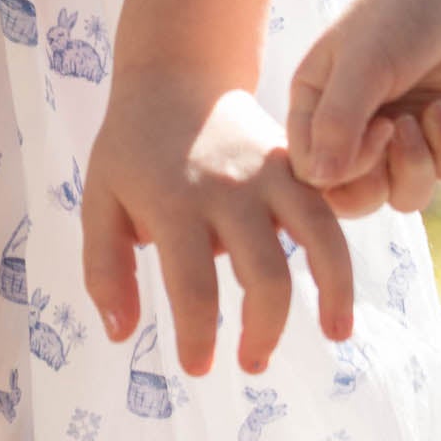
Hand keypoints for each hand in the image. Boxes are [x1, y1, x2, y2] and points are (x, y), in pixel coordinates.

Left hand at [82, 69, 356, 378]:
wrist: (174, 73)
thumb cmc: (132, 148)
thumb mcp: (99, 199)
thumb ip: (104, 268)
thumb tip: (121, 335)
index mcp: (173, 201)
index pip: (192, 286)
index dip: (197, 336)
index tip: (196, 367)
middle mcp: (227, 189)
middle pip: (263, 274)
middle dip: (262, 331)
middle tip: (250, 363)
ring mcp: (267, 173)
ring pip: (316, 240)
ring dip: (331, 293)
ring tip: (333, 336)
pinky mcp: (294, 164)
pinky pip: (328, 215)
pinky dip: (341, 257)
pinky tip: (340, 300)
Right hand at [287, 0, 440, 216]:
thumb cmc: (397, 15)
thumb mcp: (363, 66)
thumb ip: (338, 123)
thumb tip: (317, 182)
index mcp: (315, 105)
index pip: (314, 173)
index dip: (346, 171)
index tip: (377, 128)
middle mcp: (350, 125)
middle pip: (355, 196)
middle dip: (384, 177)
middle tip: (401, 133)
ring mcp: (397, 132)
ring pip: (404, 193)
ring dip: (422, 164)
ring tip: (430, 118)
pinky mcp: (438, 133)